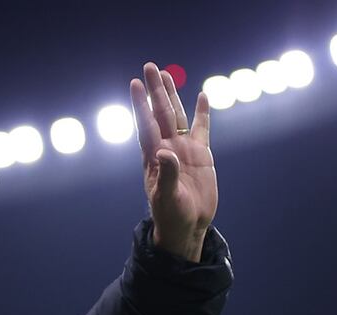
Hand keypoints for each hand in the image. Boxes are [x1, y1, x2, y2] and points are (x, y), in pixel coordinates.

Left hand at [131, 62, 217, 261]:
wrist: (187, 225)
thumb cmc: (171, 214)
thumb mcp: (167, 197)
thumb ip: (167, 174)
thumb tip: (164, 151)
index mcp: (154, 156)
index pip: (146, 124)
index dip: (140, 104)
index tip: (134, 84)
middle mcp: (167, 147)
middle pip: (160, 113)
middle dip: (155, 90)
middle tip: (150, 67)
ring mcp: (184, 149)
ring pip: (177, 115)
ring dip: (172, 95)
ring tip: (167, 75)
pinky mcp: (201, 155)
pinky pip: (201, 129)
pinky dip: (202, 113)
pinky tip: (201, 96)